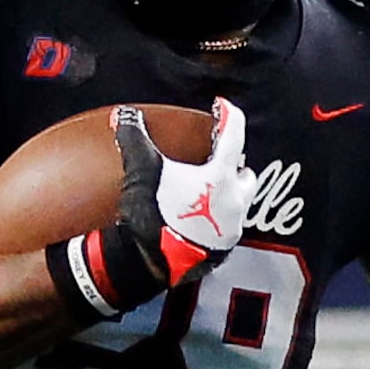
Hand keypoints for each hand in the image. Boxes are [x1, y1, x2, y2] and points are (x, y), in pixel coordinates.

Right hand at [113, 97, 254, 286]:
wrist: (149, 262)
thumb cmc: (151, 214)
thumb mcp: (142, 170)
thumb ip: (135, 138)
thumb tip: (125, 115)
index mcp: (221, 177)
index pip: (234, 133)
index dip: (227, 114)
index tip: (220, 106)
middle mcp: (235, 201)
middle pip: (244, 173)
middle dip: (232, 165)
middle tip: (211, 160)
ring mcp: (231, 228)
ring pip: (239, 202)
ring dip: (225, 193)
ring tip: (202, 191)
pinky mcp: (223, 250)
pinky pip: (227, 227)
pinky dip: (216, 219)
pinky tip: (195, 219)